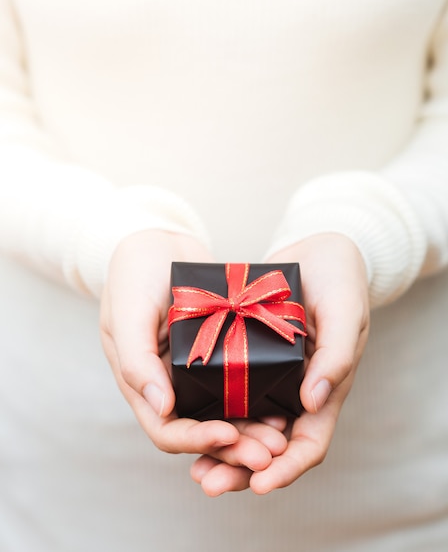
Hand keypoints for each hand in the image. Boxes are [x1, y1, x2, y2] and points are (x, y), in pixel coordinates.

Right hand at [100, 229, 285, 470]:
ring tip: (282, 436)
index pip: (166, 428)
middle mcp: (168, 382)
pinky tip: (282, 403)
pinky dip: (256, 398)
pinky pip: (237, 383)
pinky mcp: (218, 350)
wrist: (157, 238)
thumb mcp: (128, 311)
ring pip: (224, 412)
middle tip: (268, 452)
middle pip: (201, 429)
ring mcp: (194, 368)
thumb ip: (137, 359)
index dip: (196, 440)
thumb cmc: (134, 273)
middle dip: (233, 446)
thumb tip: (163, 408)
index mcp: (142, 381)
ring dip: (250, 429)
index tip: (228, 435)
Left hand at [190, 233, 369, 494]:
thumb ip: (337, 355)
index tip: (259, 484)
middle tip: (207, 482)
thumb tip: (315, 402)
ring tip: (193, 466)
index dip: (287, 469)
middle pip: (271, 446)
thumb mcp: (344, 311)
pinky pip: (231, 392)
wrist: (318, 249)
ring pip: (247, 425)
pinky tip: (186, 418)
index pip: (309, 444)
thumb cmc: (340, 279)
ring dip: (222, 449)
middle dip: (241, 469)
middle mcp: (298, 390)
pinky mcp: (250, 356)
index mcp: (326, 387)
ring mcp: (273, 376)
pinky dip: (214, 411)